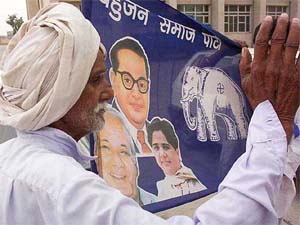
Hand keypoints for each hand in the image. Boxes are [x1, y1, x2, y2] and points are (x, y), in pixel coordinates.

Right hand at [240, 14, 299, 141]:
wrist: (274, 114)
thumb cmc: (259, 99)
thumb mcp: (245, 83)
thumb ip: (244, 65)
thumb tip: (244, 50)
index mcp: (258, 67)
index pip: (261, 42)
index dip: (265, 28)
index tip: (269, 19)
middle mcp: (273, 66)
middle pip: (278, 39)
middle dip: (281, 24)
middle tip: (284, 17)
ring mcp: (287, 70)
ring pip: (293, 44)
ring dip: (295, 30)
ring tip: (295, 22)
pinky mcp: (299, 75)